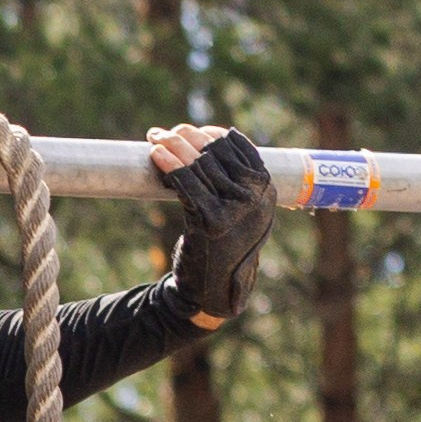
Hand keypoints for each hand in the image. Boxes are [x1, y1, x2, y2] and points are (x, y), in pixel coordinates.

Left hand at [147, 122, 275, 325]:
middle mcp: (255, 197)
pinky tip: (156, 156)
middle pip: (213, 151)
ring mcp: (234, 210)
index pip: (236, 146)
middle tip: (161, 132)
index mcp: (266, 189)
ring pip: (198, 164)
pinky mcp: (210, 223)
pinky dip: (169, 166)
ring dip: (172, 146)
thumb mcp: (243, 212)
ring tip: (154, 138)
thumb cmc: (223, 247)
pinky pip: (186, 185)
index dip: (208, 133)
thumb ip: (236, 182)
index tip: (188, 130)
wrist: (215, 291)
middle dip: (184, 136)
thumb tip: (206, 139)